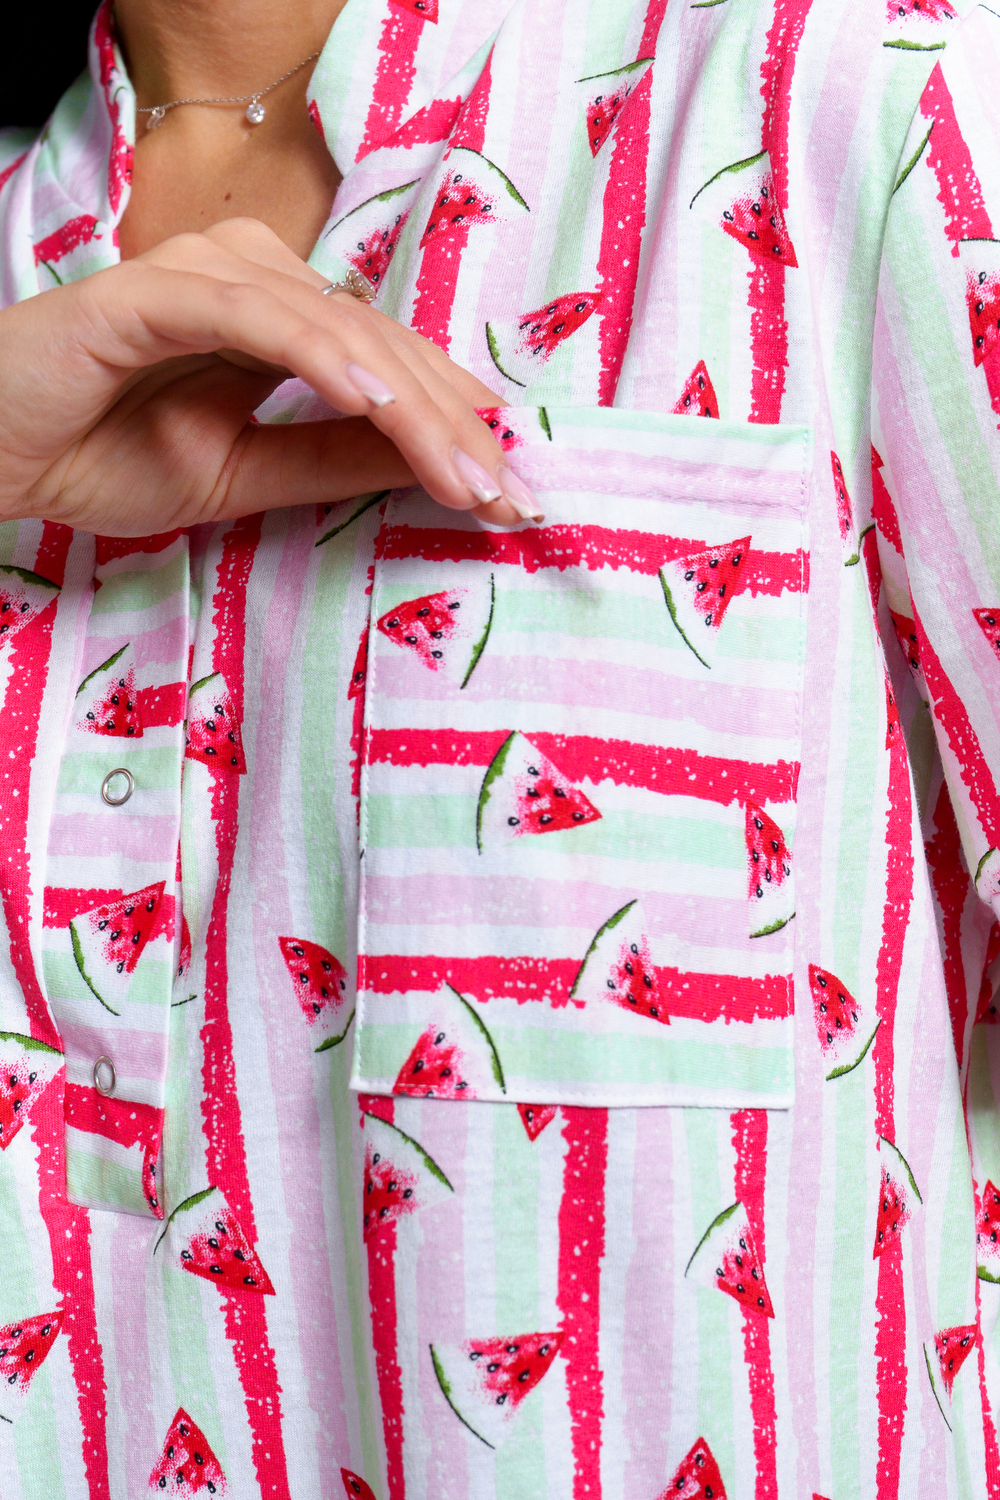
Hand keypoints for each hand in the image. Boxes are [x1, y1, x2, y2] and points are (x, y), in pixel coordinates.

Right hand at [0, 217, 540, 534]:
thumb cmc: (103, 454)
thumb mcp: (245, 474)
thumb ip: (334, 461)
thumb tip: (435, 464)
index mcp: (280, 322)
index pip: (390, 366)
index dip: (455, 424)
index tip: (512, 490)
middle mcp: (255, 282)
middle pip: (381, 346)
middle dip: (453, 424)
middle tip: (511, 493)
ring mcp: (207, 275)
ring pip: (336, 331)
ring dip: (409, 403)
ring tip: (467, 471)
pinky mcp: (156, 288)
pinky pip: (256, 319)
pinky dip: (321, 355)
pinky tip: (376, 401)